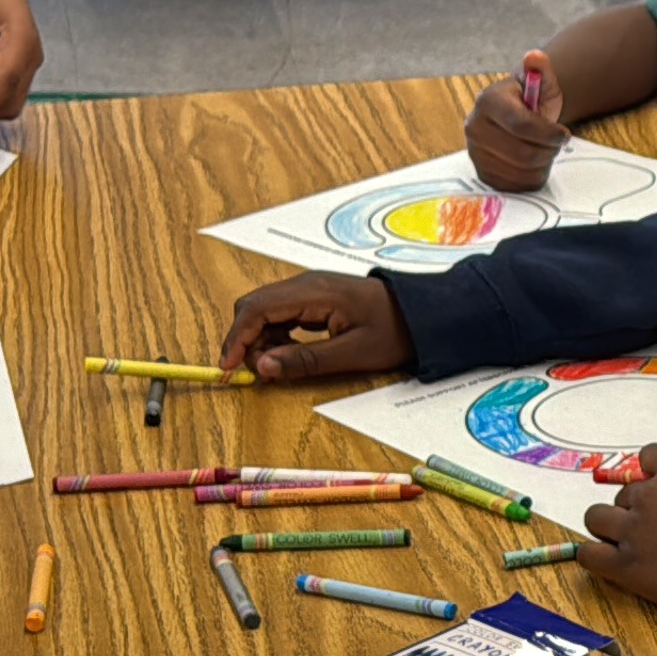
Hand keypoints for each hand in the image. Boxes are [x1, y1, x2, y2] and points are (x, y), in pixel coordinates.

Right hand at [217, 274, 416, 382]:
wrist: (426, 315)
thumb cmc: (396, 331)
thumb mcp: (352, 354)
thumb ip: (305, 361)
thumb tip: (263, 367)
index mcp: (313, 292)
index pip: (256, 309)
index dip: (237, 338)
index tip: (230, 366)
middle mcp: (306, 284)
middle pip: (255, 307)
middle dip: (247, 339)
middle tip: (255, 371)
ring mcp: (310, 289)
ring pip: (266, 311)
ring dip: (262, 339)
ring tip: (278, 366)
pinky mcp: (316, 299)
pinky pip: (283, 314)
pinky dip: (277, 335)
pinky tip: (290, 354)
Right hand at [465, 50, 568, 193]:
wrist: (520, 117)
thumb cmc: (533, 101)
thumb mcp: (542, 82)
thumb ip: (541, 69)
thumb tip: (535, 57)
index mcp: (488, 101)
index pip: (521, 125)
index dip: (549, 133)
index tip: (564, 134)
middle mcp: (475, 127)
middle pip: (523, 153)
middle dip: (548, 150)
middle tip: (556, 142)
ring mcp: (476, 152)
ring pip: (521, 171)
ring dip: (543, 163)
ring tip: (544, 149)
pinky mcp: (483, 173)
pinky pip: (516, 185)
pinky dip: (532, 176)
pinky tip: (535, 162)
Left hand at [578, 444, 656, 605]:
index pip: (650, 455)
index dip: (652, 471)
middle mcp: (649, 497)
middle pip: (624, 493)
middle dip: (636, 508)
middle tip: (654, 529)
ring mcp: (632, 530)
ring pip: (597, 517)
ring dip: (609, 526)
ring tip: (625, 542)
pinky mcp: (624, 565)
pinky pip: (589, 554)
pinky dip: (595, 555)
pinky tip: (609, 560)